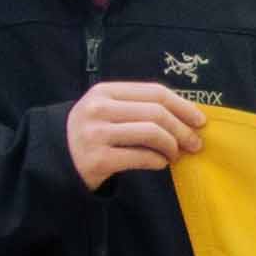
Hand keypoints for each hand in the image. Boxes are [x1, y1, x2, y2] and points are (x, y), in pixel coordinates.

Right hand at [64, 82, 207, 187]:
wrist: (55, 158)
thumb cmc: (90, 131)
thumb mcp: (106, 109)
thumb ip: (138, 106)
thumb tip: (186, 116)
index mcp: (105, 91)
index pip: (154, 92)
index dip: (183, 105)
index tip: (200, 120)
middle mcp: (99, 109)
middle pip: (156, 113)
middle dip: (183, 129)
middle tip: (195, 143)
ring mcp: (97, 134)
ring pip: (151, 133)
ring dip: (172, 146)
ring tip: (176, 154)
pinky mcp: (98, 159)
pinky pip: (140, 157)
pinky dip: (158, 161)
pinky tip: (161, 163)